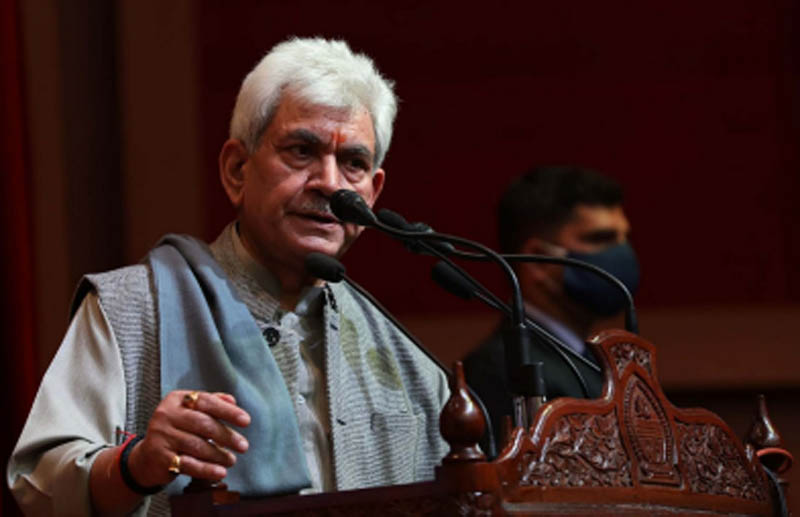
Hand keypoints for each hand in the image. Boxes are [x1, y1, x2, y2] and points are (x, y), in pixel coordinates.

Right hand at [127, 391, 250, 486]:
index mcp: (176, 400)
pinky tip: (220, 472)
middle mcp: (166, 415)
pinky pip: (188, 464)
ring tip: (232, 460)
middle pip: (203, 424)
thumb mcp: (191, 411)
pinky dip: (207, 469)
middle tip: (243, 445)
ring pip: (196, 445)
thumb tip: (233, 401)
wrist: (147, 457)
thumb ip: (212, 403)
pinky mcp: (160, 457)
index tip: (246, 421)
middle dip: (226, 436)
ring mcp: (161, 436)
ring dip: (218, 454)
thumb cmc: (176, 430)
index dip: (228, 411)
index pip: (206, 401)